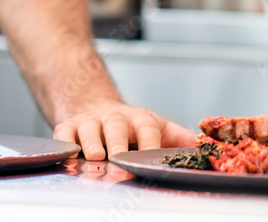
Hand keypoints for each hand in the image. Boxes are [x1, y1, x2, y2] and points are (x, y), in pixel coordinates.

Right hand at [53, 100, 201, 160]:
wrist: (98, 109)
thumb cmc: (132, 126)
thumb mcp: (159, 128)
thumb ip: (179, 138)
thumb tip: (203, 145)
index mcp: (139, 118)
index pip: (147, 128)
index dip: (149, 142)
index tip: (151, 156)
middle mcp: (114, 118)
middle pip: (116, 126)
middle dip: (117, 142)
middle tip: (119, 158)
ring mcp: (90, 121)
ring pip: (89, 129)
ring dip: (91, 143)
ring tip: (95, 157)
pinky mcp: (68, 127)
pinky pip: (64, 134)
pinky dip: (65, 144)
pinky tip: (69, 155)